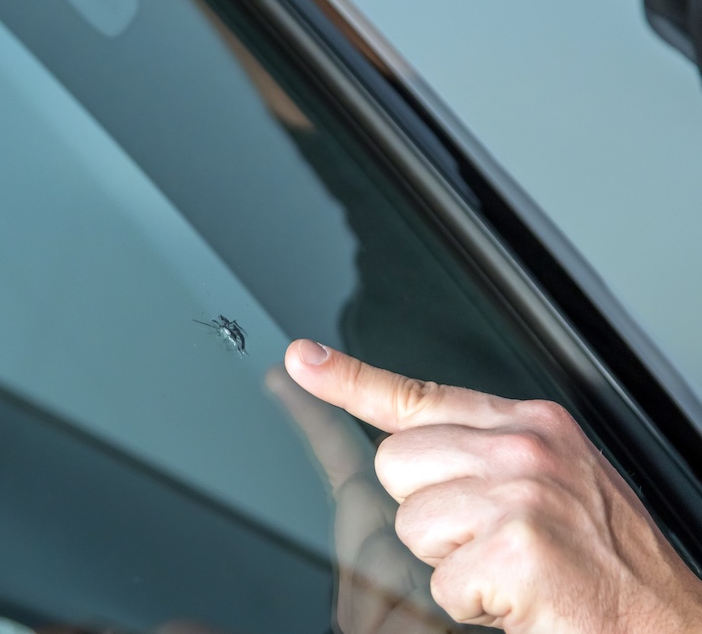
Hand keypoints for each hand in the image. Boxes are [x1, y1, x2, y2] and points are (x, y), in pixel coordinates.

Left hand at [283, 339, 701, 633]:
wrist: (667, 621)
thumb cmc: (602, 556)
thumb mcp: (545, 479)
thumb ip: (477, 451)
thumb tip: (401, 437)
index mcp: (528, 424)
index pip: (417, 395)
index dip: (351, 379)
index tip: (303, 361)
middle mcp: (524, 447)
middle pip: (397, 466)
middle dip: (427, 512)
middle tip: (488, 536)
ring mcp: (522, 494)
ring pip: (412, 524)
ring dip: (450, 562)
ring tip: (507, 567)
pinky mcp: (519, 548)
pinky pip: (442, 580)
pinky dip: (472, 604)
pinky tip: (518, 598)